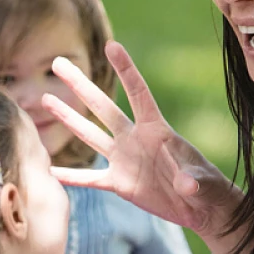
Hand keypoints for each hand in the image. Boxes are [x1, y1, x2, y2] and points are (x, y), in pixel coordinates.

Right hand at [43, 41, 239, 238]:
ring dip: (67, 118)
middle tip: (57, 63)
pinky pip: (89, 178)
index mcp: (157, 130)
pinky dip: (70, 176)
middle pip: (102, 107)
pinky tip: (49, 170)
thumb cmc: (208, 188)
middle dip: (79, 85)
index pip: (138, 93)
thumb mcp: (203, 183)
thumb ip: (192, 180)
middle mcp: (135, 138)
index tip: (111, 46)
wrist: (200, 208)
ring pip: (89, 135)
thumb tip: (187, 185)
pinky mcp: (119, 182)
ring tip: (45, 99)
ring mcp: (124, 159)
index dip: (125, 70)